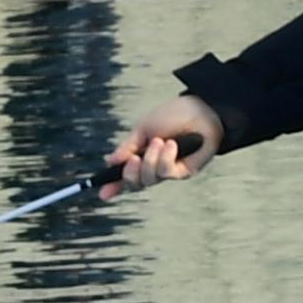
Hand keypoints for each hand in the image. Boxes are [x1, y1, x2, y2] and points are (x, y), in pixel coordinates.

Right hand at [103, 96, 225, 196]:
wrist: (201, 110)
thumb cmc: (174, 115)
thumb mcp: (144, 129)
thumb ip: (128, 147)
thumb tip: (109, 162)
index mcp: (142, 155)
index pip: (126, 175)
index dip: (113, 186)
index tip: (102, 193)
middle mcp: (154, 166)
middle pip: (135, 184)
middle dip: (129, 174)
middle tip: (132, 159)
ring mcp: (169, 171)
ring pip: (149, 179)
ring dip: (150, 160)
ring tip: (160, 141)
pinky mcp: (183, 172)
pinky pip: (166, 173)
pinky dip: (165, 158)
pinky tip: (172, 144)